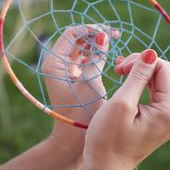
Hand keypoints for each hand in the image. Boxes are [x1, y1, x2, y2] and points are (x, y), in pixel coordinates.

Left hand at [42, 25, 118, 158]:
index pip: (71, 34)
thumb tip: (103, 35)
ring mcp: (64, 71)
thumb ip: (96, 57)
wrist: (73, 140)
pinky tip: (108, 54)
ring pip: (80, 48)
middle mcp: (56, 64)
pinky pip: (83, 59)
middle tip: (115, 35)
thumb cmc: (81, 113)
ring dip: (96, 43)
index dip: (91, 30)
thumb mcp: (90, 82)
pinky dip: (95, 54)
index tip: (109, 33)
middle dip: (95, 34)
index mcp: (54, 63)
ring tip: (114, 41)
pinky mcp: (72, 77)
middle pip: (76, 39)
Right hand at [81, 49, 169, 169]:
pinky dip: (144, 84)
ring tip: (120, 74)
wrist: (105, 166)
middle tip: (118, 71)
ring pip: (161, 81)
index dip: (140, 61)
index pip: (163, 67)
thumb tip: (151, 52)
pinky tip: (130, 82)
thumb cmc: (108, 138)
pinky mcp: (162, 120)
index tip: (119, 69)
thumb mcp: (122, 103)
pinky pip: (159, 94)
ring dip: (141, 74)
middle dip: (141, 67)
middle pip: (164, 73)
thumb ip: (138, 75)